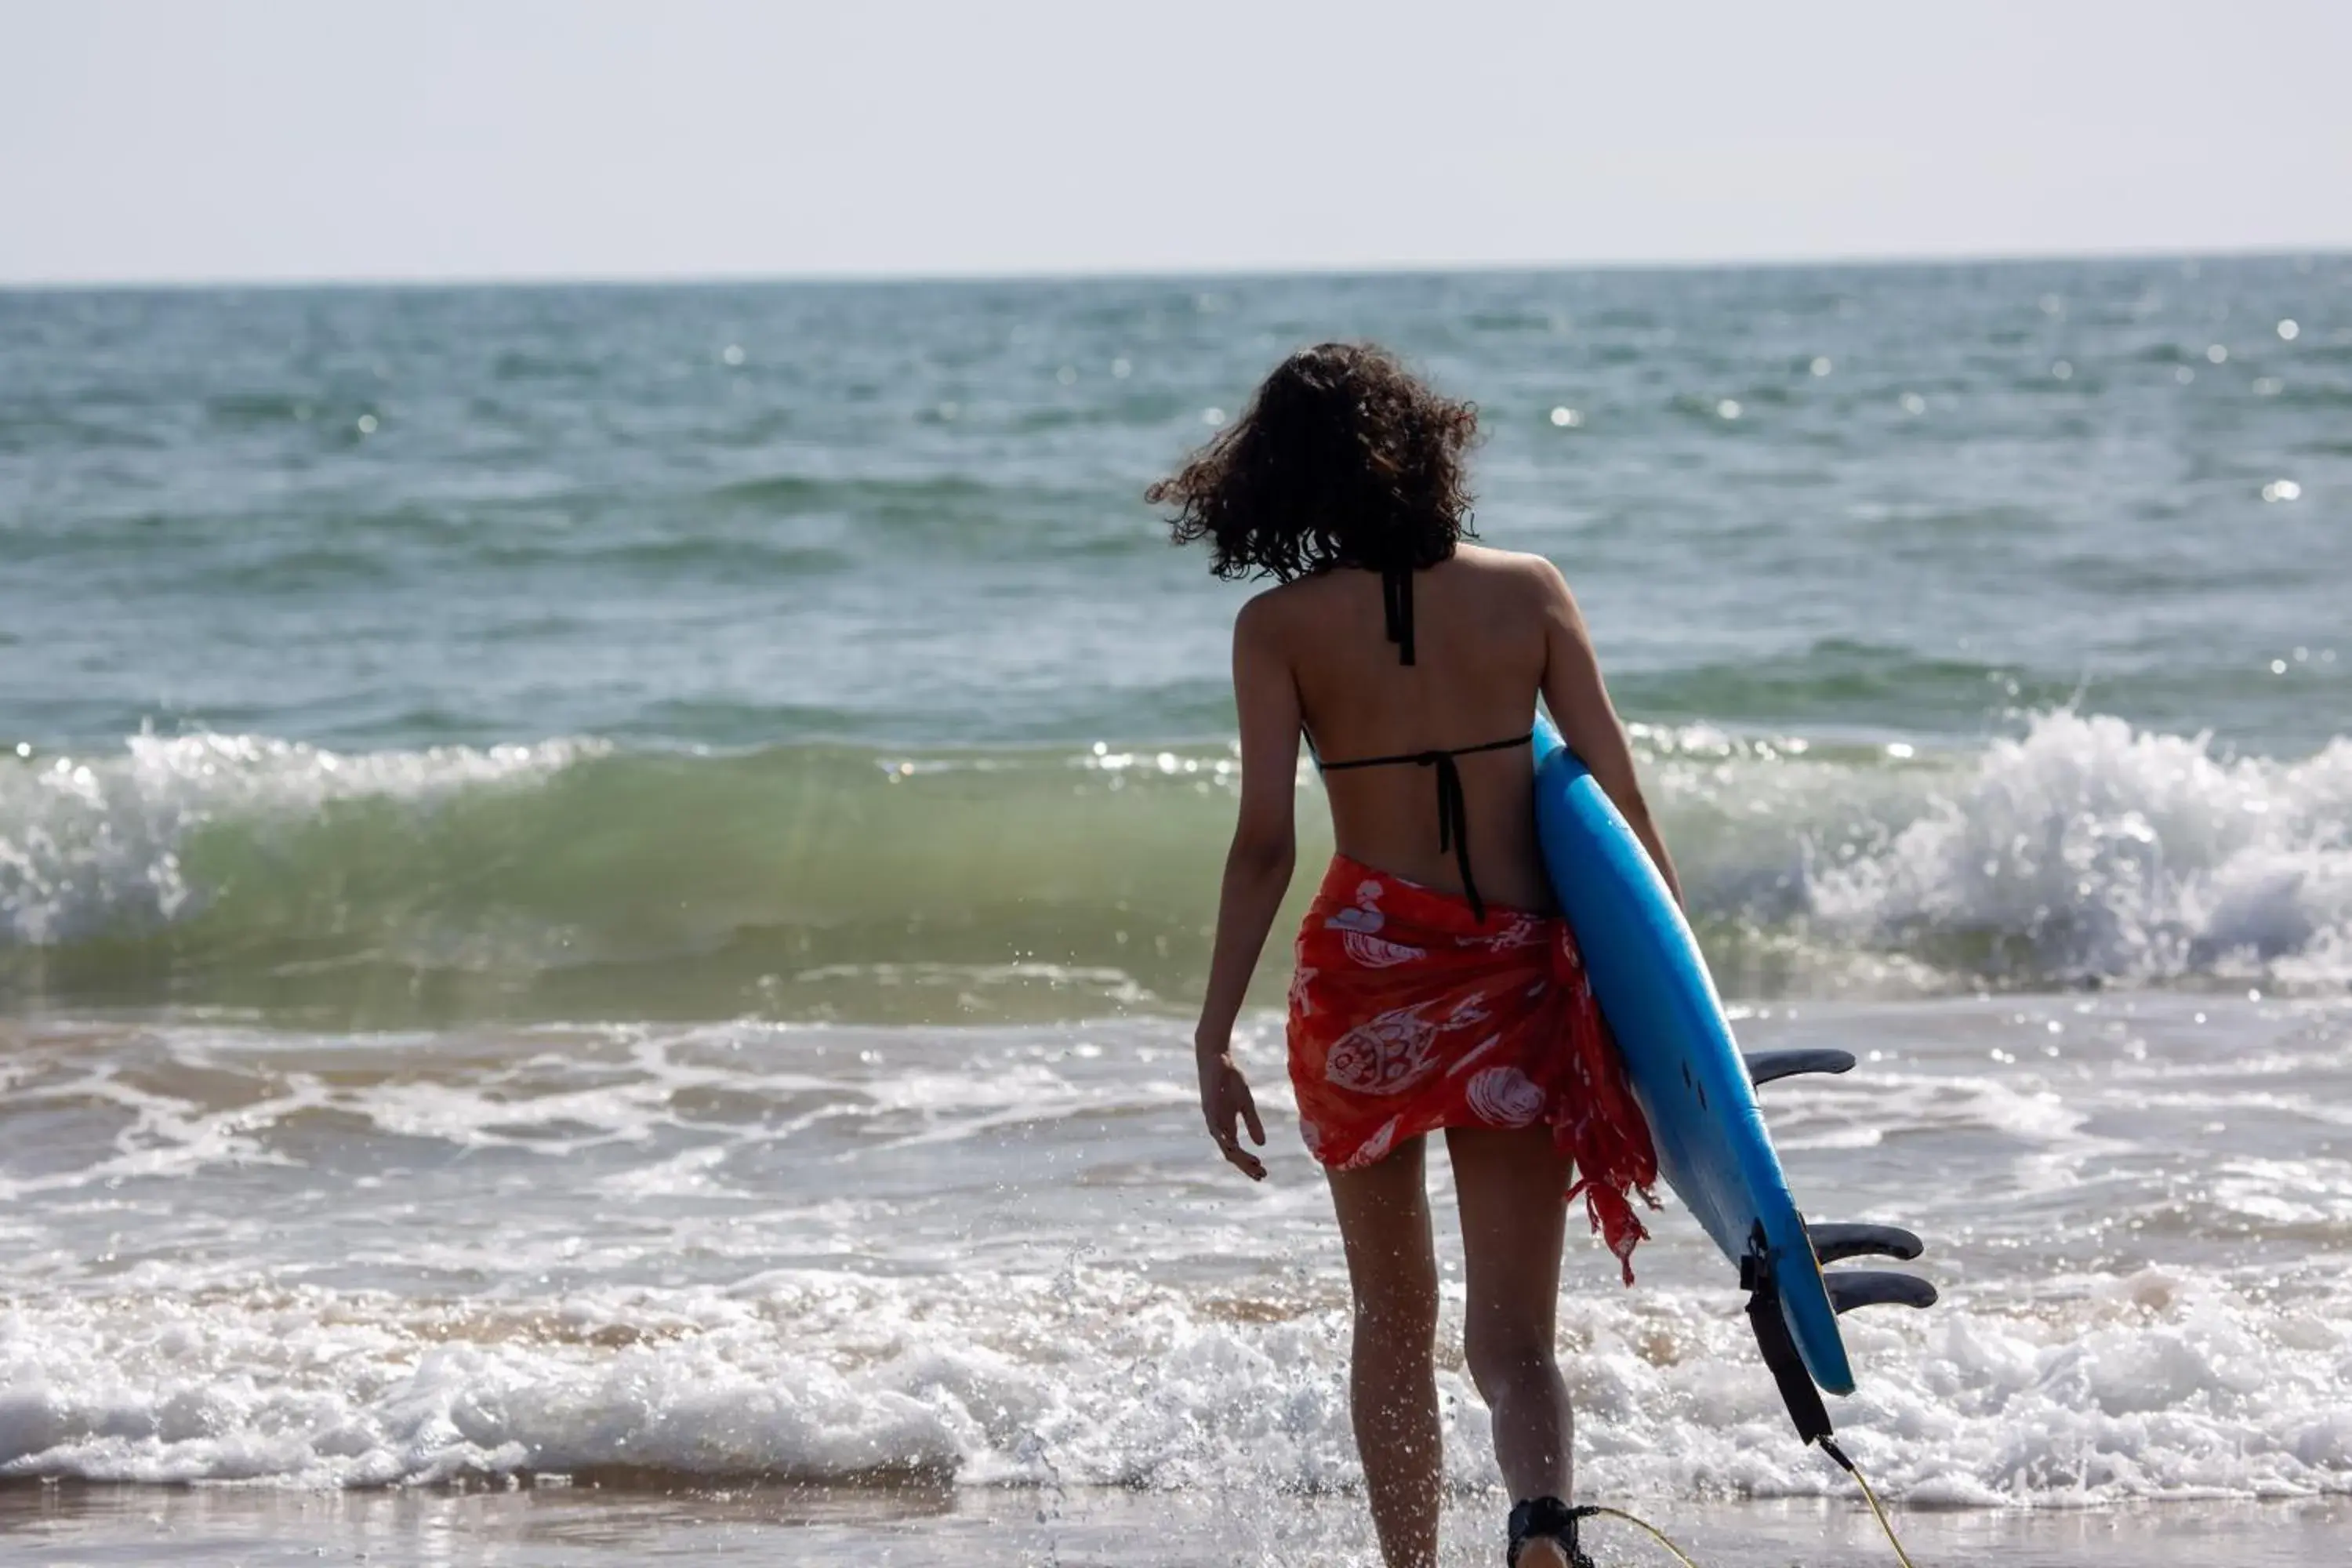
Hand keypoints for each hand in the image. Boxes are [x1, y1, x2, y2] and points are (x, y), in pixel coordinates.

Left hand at [1196, 1046, 1267, 1180]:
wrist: (1216, 1059)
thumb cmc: (1229, 1080)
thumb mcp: (1246, 1103)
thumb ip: (1252, 1123)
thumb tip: (1261, 1144)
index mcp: (1226, 1126)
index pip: (1236, 1151)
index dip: (1248, 1164)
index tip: (1263, 1173)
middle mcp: (1218, 1127)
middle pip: (1231, 1153)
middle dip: (1246, 1166)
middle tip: (1261, 1175)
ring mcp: (1212, 1119)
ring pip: (1225, 1145)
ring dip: (1239, 1157)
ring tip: (1253, 1165)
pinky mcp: (1209, 1109)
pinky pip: (1216, 1129)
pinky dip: (1225, 1140)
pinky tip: (1235, 1148)